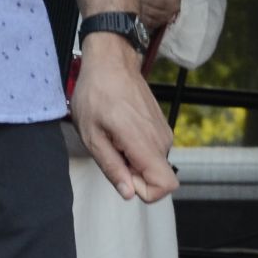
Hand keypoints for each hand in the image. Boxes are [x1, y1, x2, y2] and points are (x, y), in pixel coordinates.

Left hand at [69, 36, 176, 201]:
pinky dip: (137, 150)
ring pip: (154, 165)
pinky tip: (121, 131)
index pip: (166, 186)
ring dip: (133, 161)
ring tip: (114, 137)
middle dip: (134, 174)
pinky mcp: (163, 129)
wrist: (112, 64)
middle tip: (111, 150)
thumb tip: (128, 193)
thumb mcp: (91, 135)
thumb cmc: (97, 94)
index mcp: (144, 144)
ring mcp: (165, 134)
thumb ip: (112, 167)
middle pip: (158, 178)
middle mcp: (161, 141)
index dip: (144, 191)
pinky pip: (154, 152)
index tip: (123, 174)